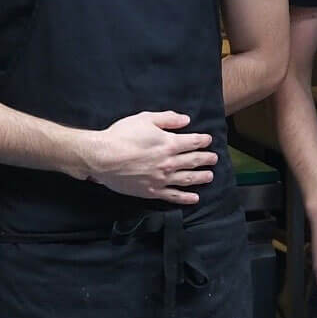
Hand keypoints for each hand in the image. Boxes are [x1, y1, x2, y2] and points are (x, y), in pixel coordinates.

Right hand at [85, 111, 216, 203]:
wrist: (102, 157)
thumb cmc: (122, 135)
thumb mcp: (145, 119)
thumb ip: (168, 119)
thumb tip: (186, 120)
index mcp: (170, 143)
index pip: (194, 142)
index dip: (204, 141)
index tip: (208, 140)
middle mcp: (170, 162)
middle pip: (194, 161)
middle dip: (207, 159)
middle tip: (214, 159)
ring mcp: (162, 179)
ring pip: (188, 179)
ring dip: (202, 177)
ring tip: (210, 176)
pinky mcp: (152, 191)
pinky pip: (174, 196)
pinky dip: (186, 198)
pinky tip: (194, 198)